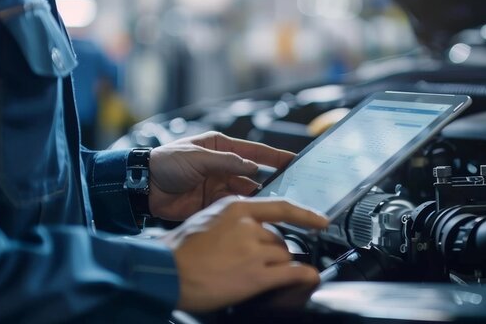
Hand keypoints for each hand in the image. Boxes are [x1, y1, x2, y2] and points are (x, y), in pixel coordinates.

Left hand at [148, 131, 293, 220]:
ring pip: (246, 193)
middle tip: (291, 189)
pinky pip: (233, 208)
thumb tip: (253, 167)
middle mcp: (223, 166)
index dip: (276, 157)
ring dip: (258, 199)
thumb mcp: (197, 157)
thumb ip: (226, 162)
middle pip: (254, 175)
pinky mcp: (211, 204)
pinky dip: (243, 212)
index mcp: (220, 147)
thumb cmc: (164, 163)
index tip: (296, 161)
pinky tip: (255, 217)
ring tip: (274, 206)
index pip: (255, 152)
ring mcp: (218, 186)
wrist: (141, 188)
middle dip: (271, 182)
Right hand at [160, 197, 328, 311]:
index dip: (305, 215)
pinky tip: (308, 278)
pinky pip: (292, 273)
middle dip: (273, 254)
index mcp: (236, 207)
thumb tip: (254, 228)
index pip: (281, 207)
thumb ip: (234, 220)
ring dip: (278, 268)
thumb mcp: (207, 219)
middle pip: (280, 239)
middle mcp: (248, 226)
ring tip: (255, 277)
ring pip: (283, 257)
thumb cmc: (179, 250)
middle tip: (255, 265)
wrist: (165, 272)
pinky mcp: (256, 275)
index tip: (321, 220)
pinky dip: (304, 276)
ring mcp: (253, 250)